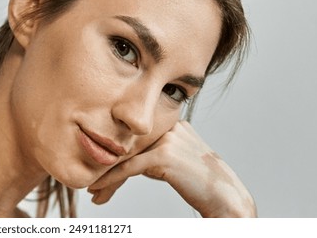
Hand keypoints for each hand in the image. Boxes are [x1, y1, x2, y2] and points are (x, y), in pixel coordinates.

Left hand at [87, 121, 256, 216]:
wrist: (226, 197)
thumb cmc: (201, 183)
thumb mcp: (175, 160)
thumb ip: (154, 153)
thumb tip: (127, 160)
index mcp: (172, 120)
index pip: (134, 136)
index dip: (114, 154)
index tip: (99, 171)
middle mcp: (169, 124)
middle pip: (127, 144)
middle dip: (107, 166)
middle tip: (91, 185)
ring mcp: (166, 138)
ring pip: (124, 156)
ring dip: (105, 176)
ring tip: (92, 191)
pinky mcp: (163, 155)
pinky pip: (128, 168)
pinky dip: (110, 179)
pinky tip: (97, 189)